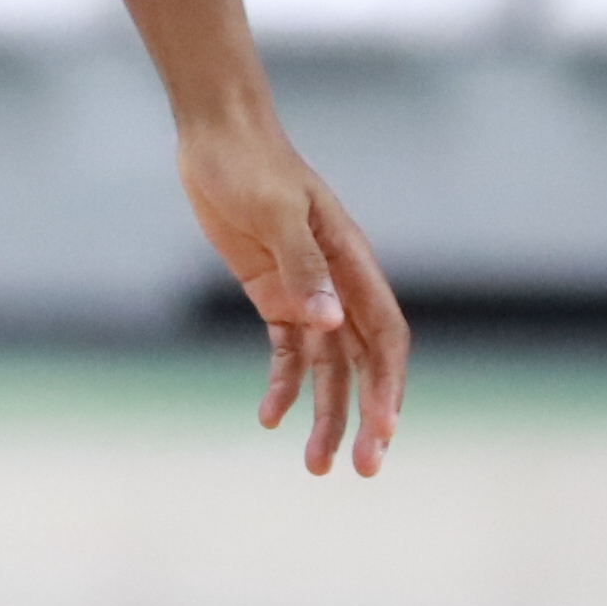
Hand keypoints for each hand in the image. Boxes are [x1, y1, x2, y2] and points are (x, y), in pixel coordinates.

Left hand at [184, 99, 407, 476]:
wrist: (217, 135)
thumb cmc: (252, 165)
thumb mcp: (274, 212)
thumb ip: (302, 266)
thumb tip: (328, 322)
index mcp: (353, 264)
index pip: (384, 337)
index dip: (388, 386)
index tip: (384, 431)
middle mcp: (338, 284)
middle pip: (362, 364)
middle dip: (364, 417)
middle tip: (358, 470)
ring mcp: (307, 291)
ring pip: (327, 367)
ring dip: (325, 414)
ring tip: (316, 466)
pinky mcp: (273, 293)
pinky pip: (287, 351)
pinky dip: (283, 385)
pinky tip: (269, 418)